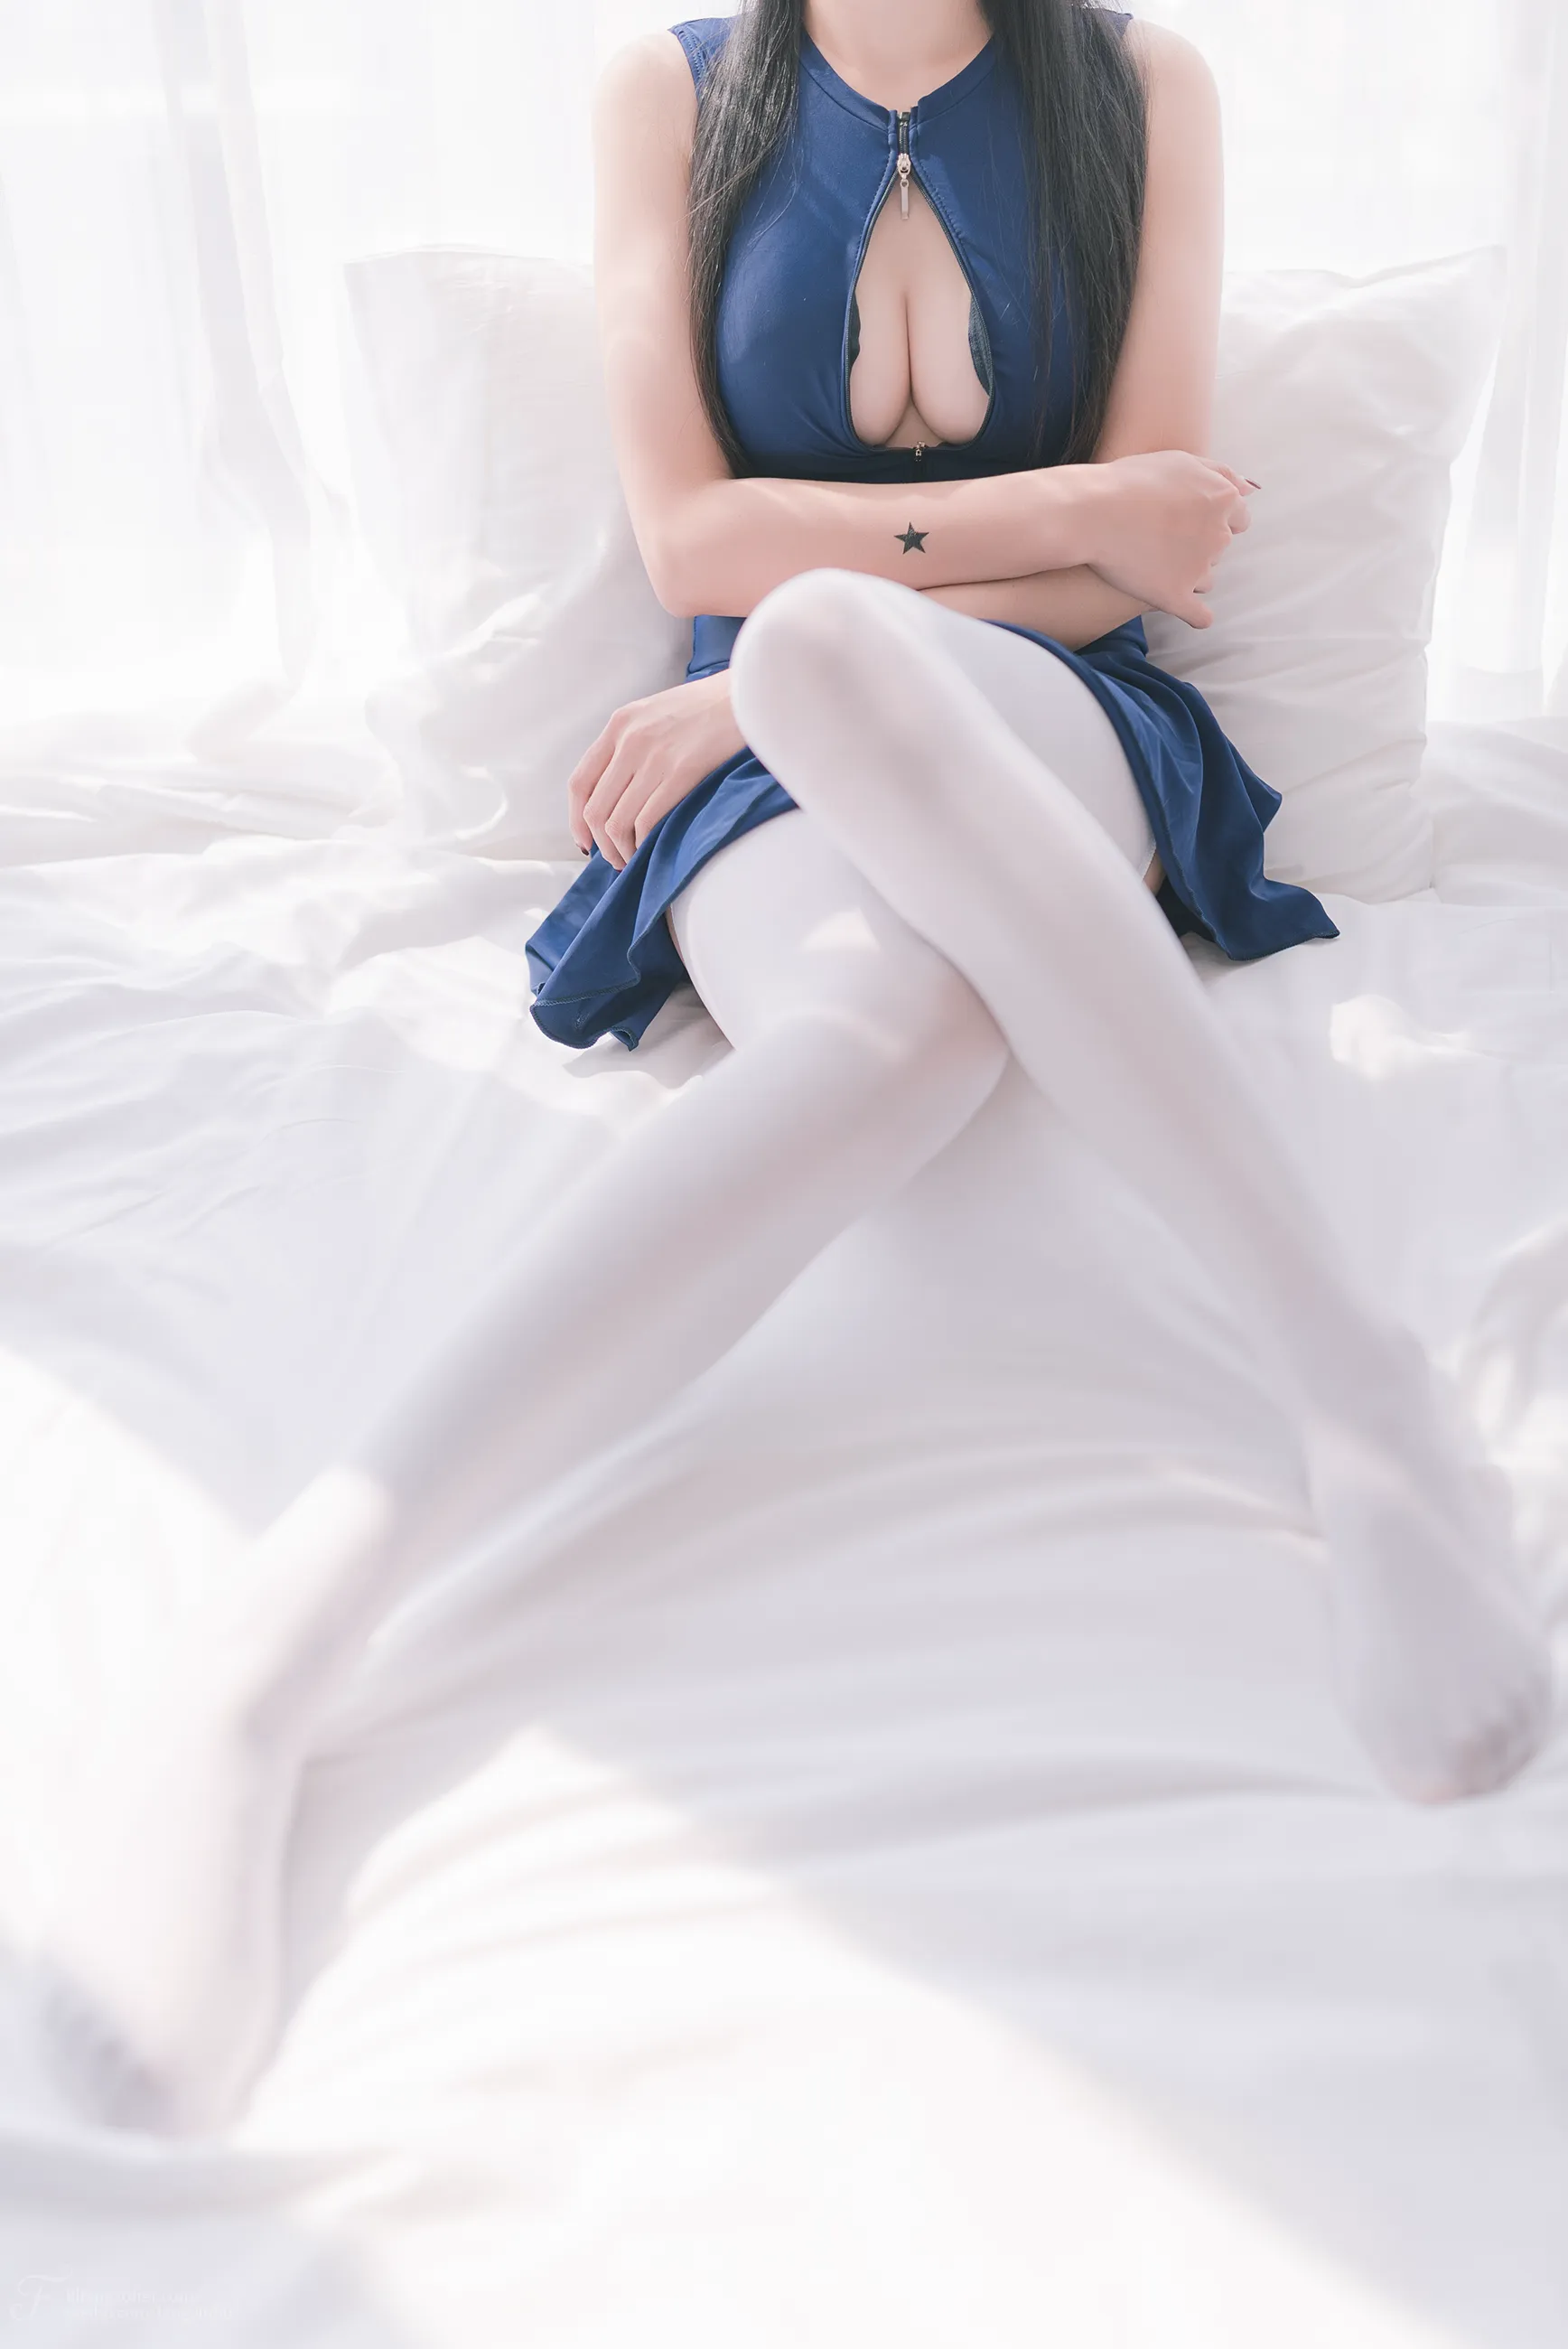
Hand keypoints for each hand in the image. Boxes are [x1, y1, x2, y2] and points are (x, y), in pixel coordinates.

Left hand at [568, 670, 744, 869]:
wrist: (749, 691)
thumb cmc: (710, 706)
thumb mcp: (657, 712)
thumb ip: (633, 743)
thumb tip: (620, 790)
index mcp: (620, 724)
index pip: (580, 783)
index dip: (576, 821)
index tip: (586, 842)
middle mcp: (629, 740)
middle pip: (595, 810)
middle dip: (602, 846)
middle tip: (617, 860)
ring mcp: (653, 756)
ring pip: (617, 822)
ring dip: (622, 851)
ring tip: (635, 859)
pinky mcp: (681, 771)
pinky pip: (647, 821)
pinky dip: (644, 844)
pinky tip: (654, 849)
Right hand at [1082, 451, 1254, 629]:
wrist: (1091, 512)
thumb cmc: (1130, 481)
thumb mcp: (1181, 461)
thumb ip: (1219, 473)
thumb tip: (1248, 490)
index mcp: (1224, 499)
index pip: (1238, 518)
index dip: (1211, 519)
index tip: (1185, 520)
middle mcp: (1218, 534)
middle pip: (1219, 548)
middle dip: (1198, 545)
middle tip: (1161, 538)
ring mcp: (1199, 568)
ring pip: (1206, 578)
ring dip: (1188, 574)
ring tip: (1153, 562)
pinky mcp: (1177, 596)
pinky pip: (1199, 615)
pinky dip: (1194, 614)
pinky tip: (1178, 605)